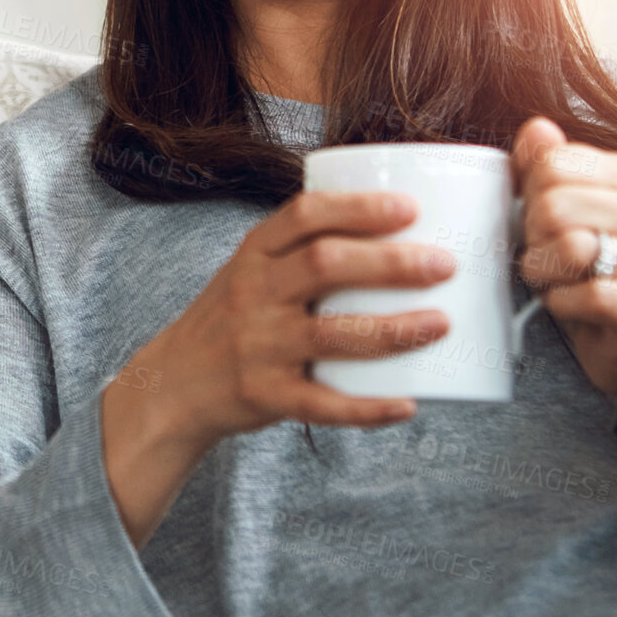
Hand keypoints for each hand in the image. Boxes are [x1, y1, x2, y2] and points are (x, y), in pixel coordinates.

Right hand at [101, 189, 454, 546]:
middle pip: (326, 266)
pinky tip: (406, 404)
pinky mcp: (266, 395)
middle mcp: (252, 294)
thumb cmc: (230, 319)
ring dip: (394, 328)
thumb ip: (302, 253)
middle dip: (391, 263)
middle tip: (443, 265)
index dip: (358, 208)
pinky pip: (323, 404)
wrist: (174, 384)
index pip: (303, 215)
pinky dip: (368, 408)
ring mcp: (258, 346)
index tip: (409, 208)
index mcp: (252, 254)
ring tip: (441, 323)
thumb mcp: (249, 271)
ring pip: (334, 334)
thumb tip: (398, 234)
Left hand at [511, 118, 616, 482]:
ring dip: (545, 272)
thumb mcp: (560, 212)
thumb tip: (537, 128)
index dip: (532, 197)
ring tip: (560, 280)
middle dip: (534, 238)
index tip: (546, 222)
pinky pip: (584, 296)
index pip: (552, 165)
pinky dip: (562, 304)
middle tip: (549, 257)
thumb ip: (546, 166)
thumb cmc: (584, 269)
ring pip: (569, 249)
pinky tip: (574, 306)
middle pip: (554, 206)